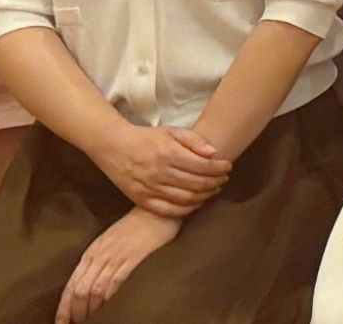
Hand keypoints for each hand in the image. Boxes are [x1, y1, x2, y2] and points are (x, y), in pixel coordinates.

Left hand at [57, 206, 182, 322]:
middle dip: (76, 313)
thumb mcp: (107, 243)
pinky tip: (111, 309)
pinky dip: (110, 299)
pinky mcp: (133, 258)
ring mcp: (116, 257)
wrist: (155, 212)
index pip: (71, 286)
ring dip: (92, 310)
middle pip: (80, 291)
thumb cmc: (133, 228)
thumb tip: (85, 290)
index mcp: (91, 253)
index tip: (61, 323)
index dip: (64, 308)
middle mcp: (100, 256)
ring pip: (95, 290)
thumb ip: (96, 263)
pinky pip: (116, 282)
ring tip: (93, 322)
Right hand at [86, 121, 228, 220]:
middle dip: (215, 183)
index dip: (219, 168)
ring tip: (214, 190)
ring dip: (204, 197)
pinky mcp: (141, 200)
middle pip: (196, 184)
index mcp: (168, 153)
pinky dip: (185, 210)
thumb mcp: (171, 131)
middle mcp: (160, 173)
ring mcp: (150, 189)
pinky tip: (196, 204)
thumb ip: (194, 140)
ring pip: (185, 200)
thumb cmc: (146, 138)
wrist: (114, 147)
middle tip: (224, 180)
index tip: (228, 167)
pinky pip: (168, 211)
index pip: (202, 166)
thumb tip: (214, 153)